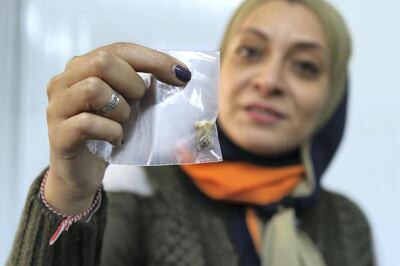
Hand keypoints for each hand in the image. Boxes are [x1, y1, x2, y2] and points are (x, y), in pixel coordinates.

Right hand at [45, 42, 190, 213]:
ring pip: (93, 89)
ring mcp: (57, 108)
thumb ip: (138, 85)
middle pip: (102, 62)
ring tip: (123, 123)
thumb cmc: (105, 133)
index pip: (120, 50)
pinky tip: (117, 140)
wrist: (80, 173)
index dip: (153, 59)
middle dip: (132, 83)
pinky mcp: (58, 135)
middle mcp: (64, 82)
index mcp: (82, 67)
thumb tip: (179, 75)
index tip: (182, 75)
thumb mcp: (125, 103)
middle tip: (138, 104)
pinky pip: (87, 123)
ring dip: (120, 109)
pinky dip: (111, 131)